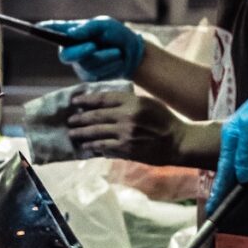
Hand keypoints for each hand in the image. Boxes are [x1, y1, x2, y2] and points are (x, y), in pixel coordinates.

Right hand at [39, 16, 144, 81]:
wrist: (133, 53)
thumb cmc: (116, 34)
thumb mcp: (105, 25)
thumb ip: (89, 28)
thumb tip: (72, 34)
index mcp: (71, 34)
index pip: (53, 31)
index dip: (43, 30)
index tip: (37, 27)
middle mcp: (71, 50)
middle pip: (66, 56)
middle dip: (81, 52)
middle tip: (93, 46)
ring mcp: (80, 65)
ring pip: (87, 65)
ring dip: (105, 57)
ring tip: (116, 51)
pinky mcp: (90, 77)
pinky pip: (97, 74)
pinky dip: (110, 66)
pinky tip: (116, 60)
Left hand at [67, 91, 185, 164]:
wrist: (178, 142)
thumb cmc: (164, 120)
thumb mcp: (148, 102)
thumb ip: (128, 101)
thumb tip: (105, 102)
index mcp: (133, 102)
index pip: (103, 99)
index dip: (86, 100)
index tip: (75, 101)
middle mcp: (127, 117)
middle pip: (96, 116)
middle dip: (79, 118)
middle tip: (70, 120)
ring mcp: (125, 134)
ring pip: (96, 133)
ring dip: (82, 134)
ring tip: (72, 134)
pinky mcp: (126, 149)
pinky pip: (104, 147)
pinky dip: (93, 146)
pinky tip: (87, 146)